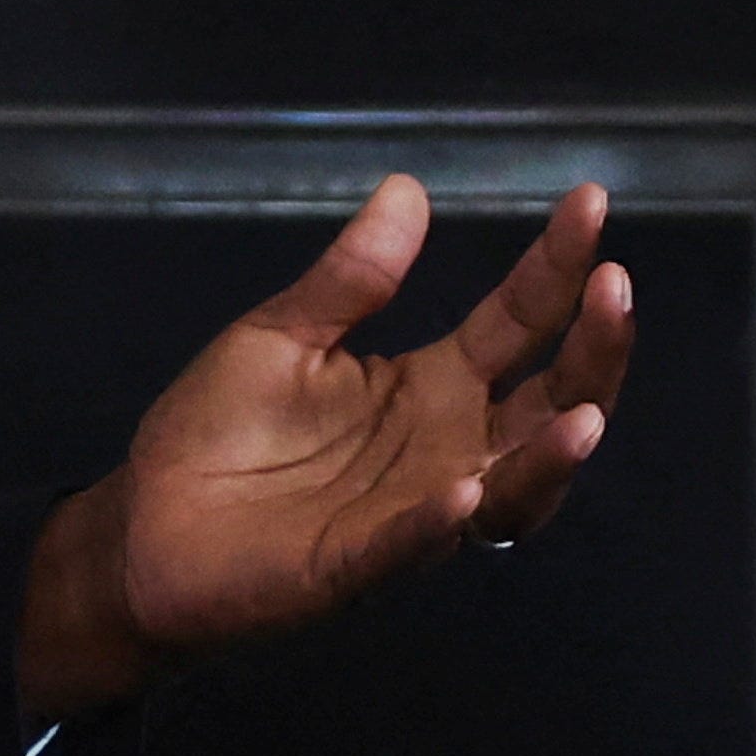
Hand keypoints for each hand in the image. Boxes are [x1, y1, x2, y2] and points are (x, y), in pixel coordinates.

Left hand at [19, 177, 634, 714]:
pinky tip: (462, 492)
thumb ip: (348, 277)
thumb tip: (409, 187)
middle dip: (594, 351)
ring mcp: (412, 513)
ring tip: (582, 416)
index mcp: (431, 387)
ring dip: (551, 458)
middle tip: (614, 288)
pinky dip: (440, 525)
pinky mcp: (355, 568)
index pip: (519, 321)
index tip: (589, 201)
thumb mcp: (280, 335)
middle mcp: (445, 449)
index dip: (558, 265)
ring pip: (511, 490)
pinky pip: (411, 549)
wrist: (141, 529)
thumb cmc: (215, 437)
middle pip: (551, 404)